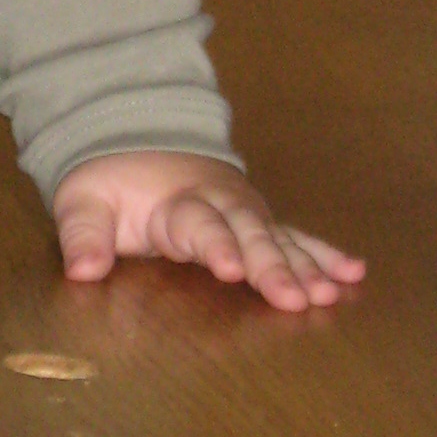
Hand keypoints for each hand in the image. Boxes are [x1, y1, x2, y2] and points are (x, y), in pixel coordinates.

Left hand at [52, 151, 363, 311]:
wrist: (138, 139)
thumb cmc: (110, 182)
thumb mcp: (82, 200)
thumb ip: (83, 235)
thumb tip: (83, 269)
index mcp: (176, 202)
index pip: (199, 224)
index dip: (216, 244)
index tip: (232, 268)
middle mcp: (220, 204)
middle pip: (250, 234)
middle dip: (273, 265)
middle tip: (294, 297)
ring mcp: (245, 212)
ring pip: (280, 237)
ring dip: (306, 265)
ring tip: (331, 292)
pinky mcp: (259, 221)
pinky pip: (297, 235)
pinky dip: (325, 253)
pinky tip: (354, 272)